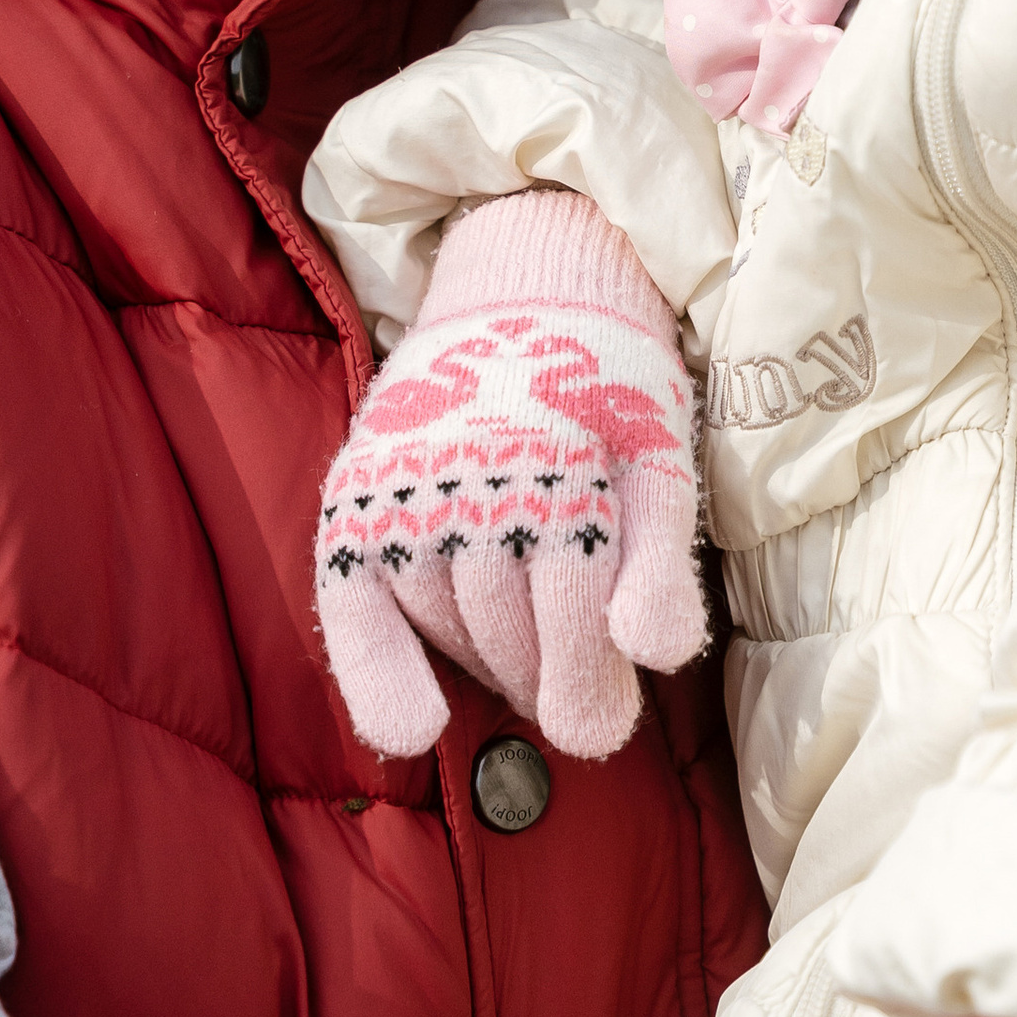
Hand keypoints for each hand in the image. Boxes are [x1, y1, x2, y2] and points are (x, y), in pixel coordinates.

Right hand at [313, 192, 703, 757]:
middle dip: (548, 677)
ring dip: (489, 664)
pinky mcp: (359, 493)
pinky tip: (414, 729)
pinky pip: (354, 604)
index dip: (590, 677)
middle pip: (509, 624)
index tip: (603, 731)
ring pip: (447, 621)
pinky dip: (378, 674)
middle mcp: (474, 468)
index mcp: (562, 454)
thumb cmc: (610, 390)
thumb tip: (655, 657)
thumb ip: (662, 562)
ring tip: (527, 667)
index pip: (572, 601)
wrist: (529, 285)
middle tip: (577, 702)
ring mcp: (408, 482)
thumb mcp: (661, 460)